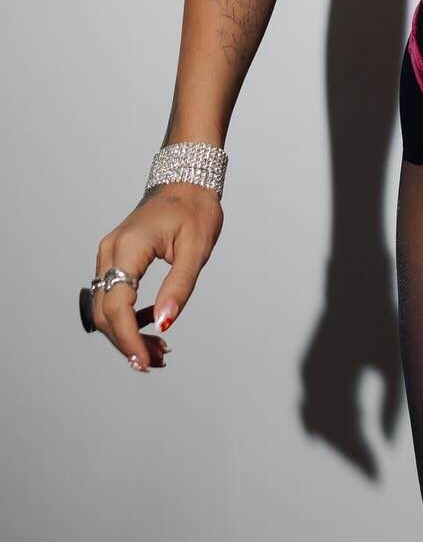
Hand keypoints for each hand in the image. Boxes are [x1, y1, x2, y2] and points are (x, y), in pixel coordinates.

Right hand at [89, 182, 223, 371]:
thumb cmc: (195, 208)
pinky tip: (152, 323)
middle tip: (158, 360)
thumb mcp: (196, 248)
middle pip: (105, 312)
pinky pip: (113, 295)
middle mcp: (110, 252)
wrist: (187, 180)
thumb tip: (164, 324)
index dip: (128, 338)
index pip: (117, 305)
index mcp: (128, 247)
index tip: (145, 361)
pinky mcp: (115, 259)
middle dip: (128, 341)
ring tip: (158, 350)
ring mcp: (109, 255)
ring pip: (106, 307)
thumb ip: (180, 285)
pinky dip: (128, 316)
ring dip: (127, 332)